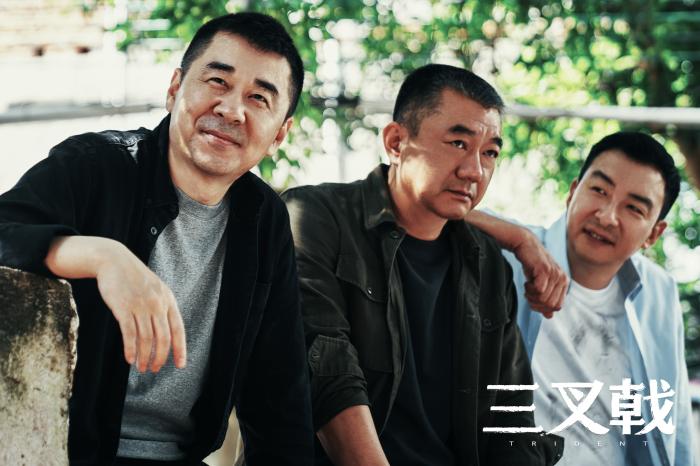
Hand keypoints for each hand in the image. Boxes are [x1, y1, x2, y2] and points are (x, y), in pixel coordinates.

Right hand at [95, 242, 186, 371]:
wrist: (114, 260)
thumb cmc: (134, 278)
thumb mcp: (156, 289)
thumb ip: (162, 308)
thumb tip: (165, 335)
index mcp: (168, 300)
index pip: (178, 329)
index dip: (180, 349)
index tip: (180, 365)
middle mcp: (157, 303)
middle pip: (163, 338)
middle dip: (159, 357)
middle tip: (154, 369)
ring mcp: (140, 305)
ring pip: (146, 339)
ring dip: (144, 357)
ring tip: (141, 367)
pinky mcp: (123, 307)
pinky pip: (129, 334)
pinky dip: (130, 349)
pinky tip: (129, 358)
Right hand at [512, 232, 567, 317]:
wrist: (524, 244)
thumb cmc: (531, 264)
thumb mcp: (540, 282)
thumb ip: (546, 298)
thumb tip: (549, 316)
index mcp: (564, 283)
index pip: (556, 307)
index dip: (542, 307)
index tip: (532, 300)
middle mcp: (562, 279)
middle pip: (549, 305)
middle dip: (535, 303)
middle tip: (528, 293)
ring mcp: (555, 274)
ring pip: (544, 299)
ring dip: (531, 296)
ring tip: (527, 286)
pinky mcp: (545, 270)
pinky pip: (539, 291)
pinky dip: (530, 290)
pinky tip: (527, 282)